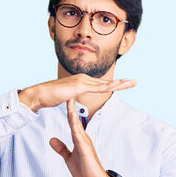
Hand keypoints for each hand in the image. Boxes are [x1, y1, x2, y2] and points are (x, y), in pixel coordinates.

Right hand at [19, 74, 136, 111]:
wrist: (40, 94)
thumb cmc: (50, 96)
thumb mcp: (66, 97)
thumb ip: (72, 96)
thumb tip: (73, 98)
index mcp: (82, 81)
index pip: (102, 84)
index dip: (115, 84)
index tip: (125, 84)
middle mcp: (84, 79)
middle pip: (107, 82)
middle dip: (122, 82)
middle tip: (135, 82)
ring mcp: (82, 81)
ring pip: (105, 84)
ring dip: (120, 83)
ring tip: (133, 83)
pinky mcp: (79, 86)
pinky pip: (97, 88)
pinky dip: (108, 87)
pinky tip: (118, 86)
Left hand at [48, 98, 114, 176]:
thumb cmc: (85, 171)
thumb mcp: (69, 158)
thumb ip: (61, 148)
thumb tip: (51, 140)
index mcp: (79, 139)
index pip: (72, 121)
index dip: (68, 110)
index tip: (63, 98)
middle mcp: (83, 138)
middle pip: (74, 119)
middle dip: (71, 105)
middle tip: (67, 91)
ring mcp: (85, 142)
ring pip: (77, 124)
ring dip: (72, 111)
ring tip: (69, 99)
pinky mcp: (86, 148)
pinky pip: (78, 135)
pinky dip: (74, 125)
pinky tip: (71, 118)